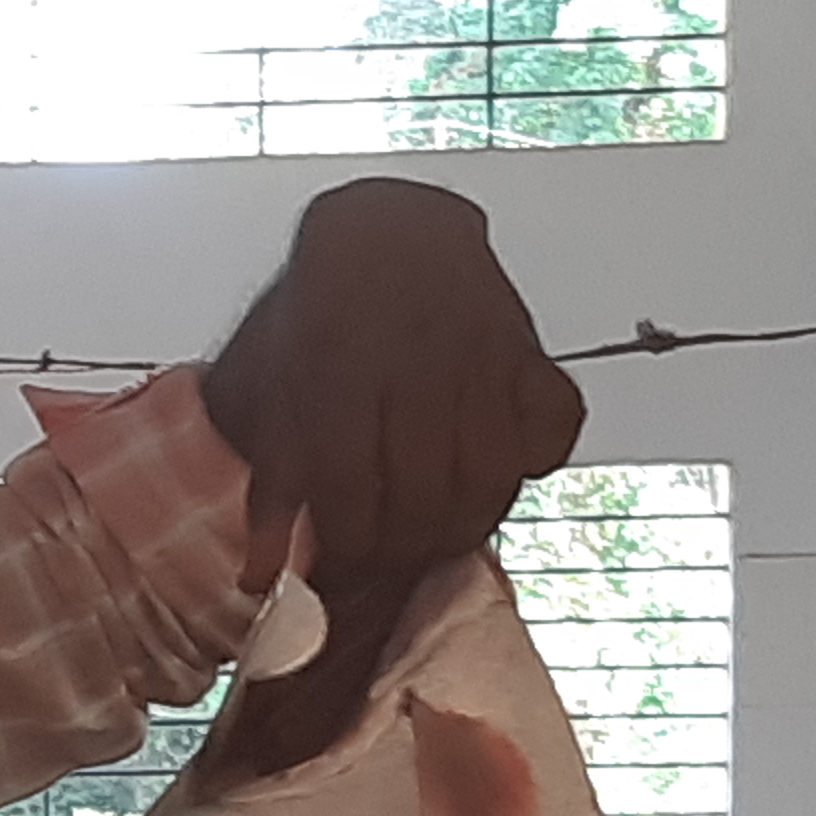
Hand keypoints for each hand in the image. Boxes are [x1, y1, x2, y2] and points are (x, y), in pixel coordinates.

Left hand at [201, 179, 587, 590]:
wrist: (387, 236)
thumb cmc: (324, 323)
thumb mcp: (273, 397)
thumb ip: (271, 490)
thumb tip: (262, 579)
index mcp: (337, 373)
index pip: (353, 499)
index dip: (349, 554)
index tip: (341, 572)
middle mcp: (412, 363)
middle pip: (422, 500)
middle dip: (401, 552)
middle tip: (385, 564)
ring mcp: (478, 357)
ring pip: (488, 478)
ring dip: (462, 524)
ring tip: (433, 534)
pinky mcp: (529, 352)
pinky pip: (553, 428)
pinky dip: (534, 461)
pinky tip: (497, 473)